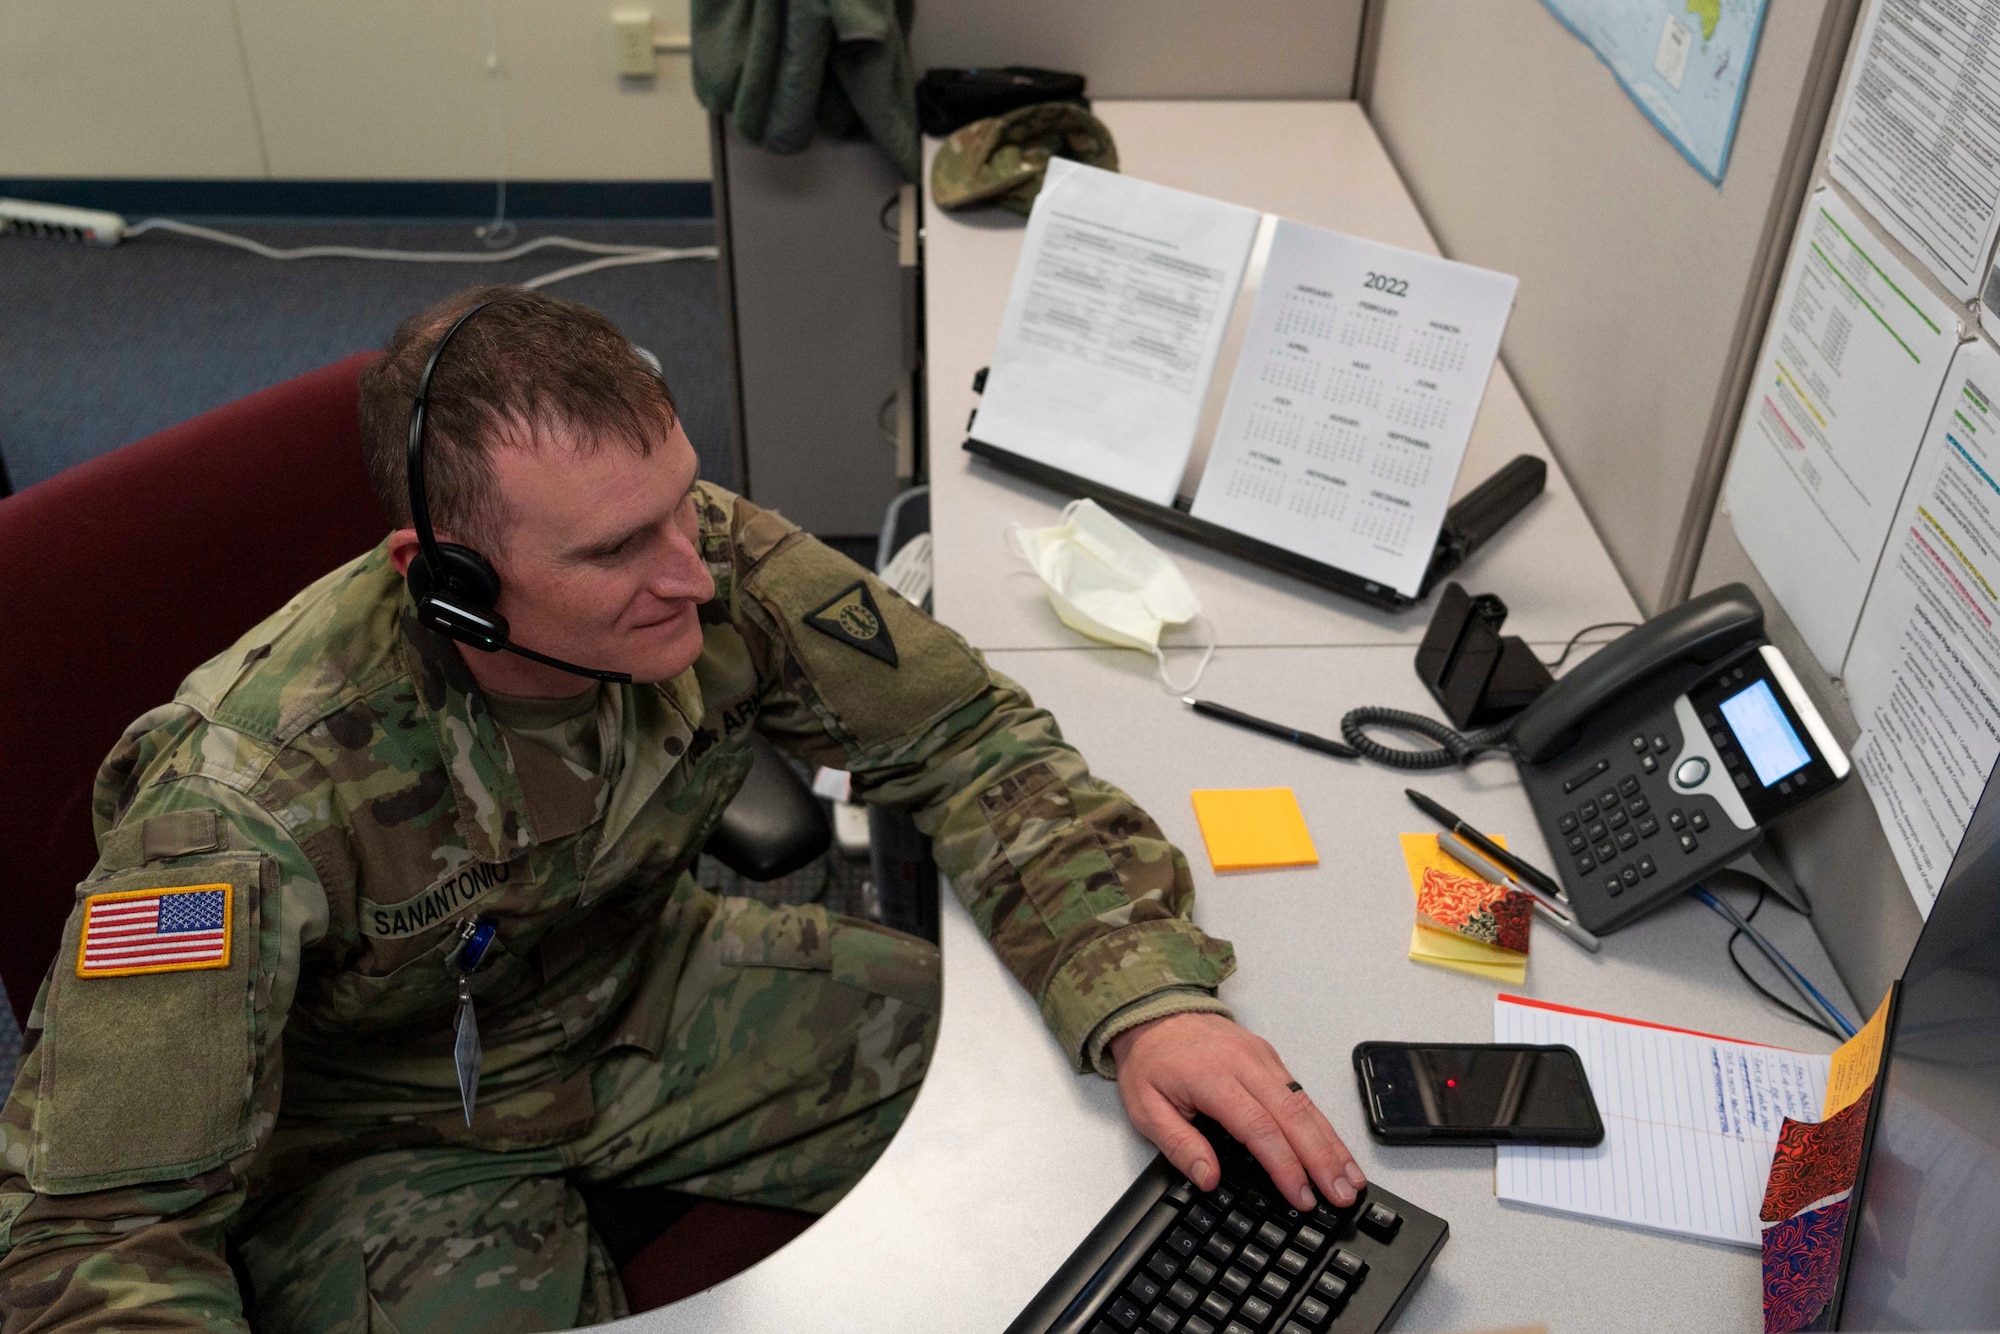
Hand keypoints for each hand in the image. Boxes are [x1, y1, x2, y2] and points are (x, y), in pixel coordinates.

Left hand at [1108, 1011, 1365, 1209]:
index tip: (1302, 1196)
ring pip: (1306, 1104)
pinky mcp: (1271, 1058)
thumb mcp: (1145, 1107)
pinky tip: (1337, 1150)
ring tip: (1352, 1180)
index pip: (1259, 1127)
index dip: (1284, 1165)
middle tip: (1342, 1195)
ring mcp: (1263, 1058)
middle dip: (1323, 1159)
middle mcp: (1246, 1065)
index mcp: (1213, 1079)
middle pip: (1294, 1115)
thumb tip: (1209, 1178)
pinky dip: (1324, 1124)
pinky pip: (1303, 1093)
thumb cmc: (1151, 1062)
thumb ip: (1178, 1144)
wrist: (1156, 1010)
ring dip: (1332, 1144)